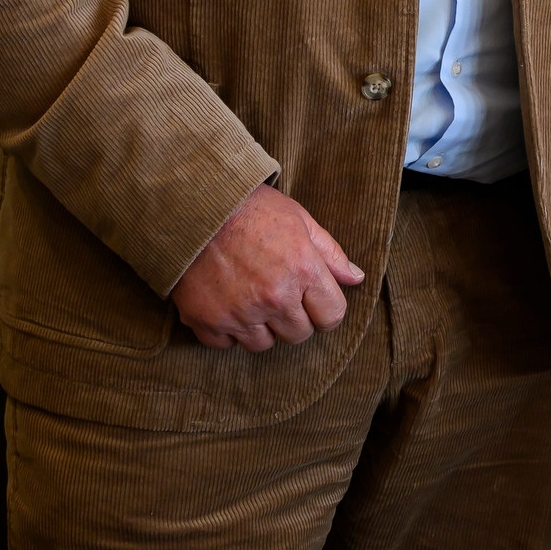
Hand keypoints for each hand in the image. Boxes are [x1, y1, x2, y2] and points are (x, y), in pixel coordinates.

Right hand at [170, 183, 364, 350]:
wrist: (194, 206)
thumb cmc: (251, 208)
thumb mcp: (299, 220)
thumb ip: (330, 253)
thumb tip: (356, 278)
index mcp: (303, 271)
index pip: (331, 317)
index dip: (325, 309)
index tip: (312, 300)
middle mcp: (274, 297)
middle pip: (298, 334)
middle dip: (294, 318)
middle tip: (277, 293)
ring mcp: (240, 312)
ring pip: (263, 344)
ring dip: (260, 326)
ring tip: (249, 295)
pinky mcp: (208, 321)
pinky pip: (226, 344)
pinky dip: (227, 330)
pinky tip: (225, 303)